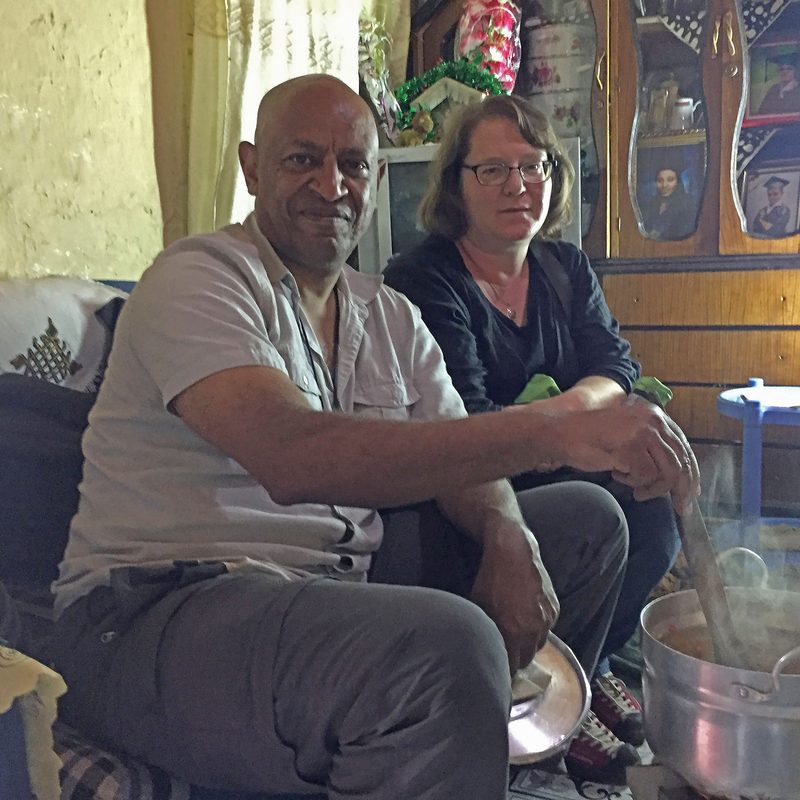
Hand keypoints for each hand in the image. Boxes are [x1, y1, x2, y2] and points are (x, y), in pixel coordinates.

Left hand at [469, 526, 558, 674]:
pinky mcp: (554, 609)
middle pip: (525, 660)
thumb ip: (484, 632)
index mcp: (512, 632)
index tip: (495, 671)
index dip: (501, 670)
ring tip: (515, 631)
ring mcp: (546, 619)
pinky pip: (547, 629)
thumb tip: (480, 650)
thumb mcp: (479, 607)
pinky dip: (538, 627)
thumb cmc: (490, 578)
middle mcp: (533, 630)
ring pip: (538, 645)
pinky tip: (526, 615)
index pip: (510, 668)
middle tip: (503, 650)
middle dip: (514, 657)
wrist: (513, 550)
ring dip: (527, 643)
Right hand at [551, 401, 699, 514]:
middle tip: (681, 508)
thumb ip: (651, 447)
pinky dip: (634, 482)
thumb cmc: (590, 438)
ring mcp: (642, 432)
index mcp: (655, 415)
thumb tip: (674, 475)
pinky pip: (646, 476)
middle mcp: (653, 420)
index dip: (690, 473)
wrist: (561, 433)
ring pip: (668, 471)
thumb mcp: (628, 435)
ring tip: (638, 492)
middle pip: (681, 461)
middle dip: (683, 488)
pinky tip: (618, 476)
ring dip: (654, 488)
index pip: (683, 447)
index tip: (691, 493)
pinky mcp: (631, 447)